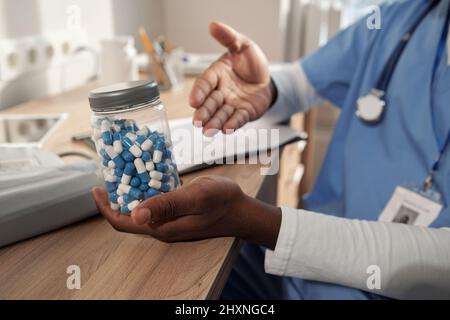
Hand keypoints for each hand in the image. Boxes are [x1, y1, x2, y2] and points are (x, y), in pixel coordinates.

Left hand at [92, 176, 280, 248]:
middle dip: (116, 196)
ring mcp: (169, 222)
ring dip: (130, 192)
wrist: (242, 211)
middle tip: (112, 171)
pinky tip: (148, 175)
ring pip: (140, 209)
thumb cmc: (223, 202)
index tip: (97, 187)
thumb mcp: (196, 198)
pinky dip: (146, 190)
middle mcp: (162, 227)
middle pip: (128, 215)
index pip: (123, 222)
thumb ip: (167, 205)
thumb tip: (134, 214)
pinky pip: (154, 204)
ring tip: (125, 170)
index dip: (106, 207)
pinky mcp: (176, 215)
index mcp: (162, 227)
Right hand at [190, 22, 274, 134]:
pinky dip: (232, 124)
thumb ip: (228, 37)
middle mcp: (220, 92)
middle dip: (204, 112)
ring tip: (208, 130)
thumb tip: (213, 25)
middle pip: (210, 103)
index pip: (205, 83)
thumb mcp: (242, 45)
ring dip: (214, 123)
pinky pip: (237, 119)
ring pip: (221, 115)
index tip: (194, 101)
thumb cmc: (250, 63)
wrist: (266, 79)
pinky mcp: (244, 113)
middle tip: (197, 121)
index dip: (199, 92)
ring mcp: (231, 104)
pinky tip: (227, 130)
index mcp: (216, 74)